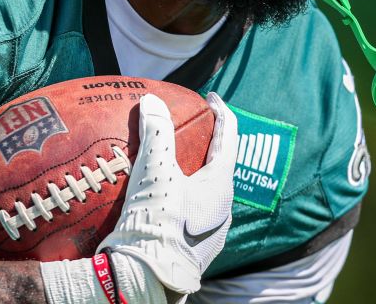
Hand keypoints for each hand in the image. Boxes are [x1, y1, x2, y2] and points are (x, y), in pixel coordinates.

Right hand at [97, 92, 239, 294]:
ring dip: (191, 172)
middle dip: (204, 144)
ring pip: (205, 191)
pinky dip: (179, 194)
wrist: (146, 277)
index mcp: (221, 186)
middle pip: (218, 165)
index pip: (229, 138)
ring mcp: (210, 231)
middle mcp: (222, 209)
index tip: (210, 98)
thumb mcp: (154, 170)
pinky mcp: (193, 247)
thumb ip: (156, 132)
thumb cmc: (156, 221)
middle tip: (188, 128)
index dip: (221, 113)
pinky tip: (157, 196)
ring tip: (169, 162)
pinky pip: (191, 211)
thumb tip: (152, 101)